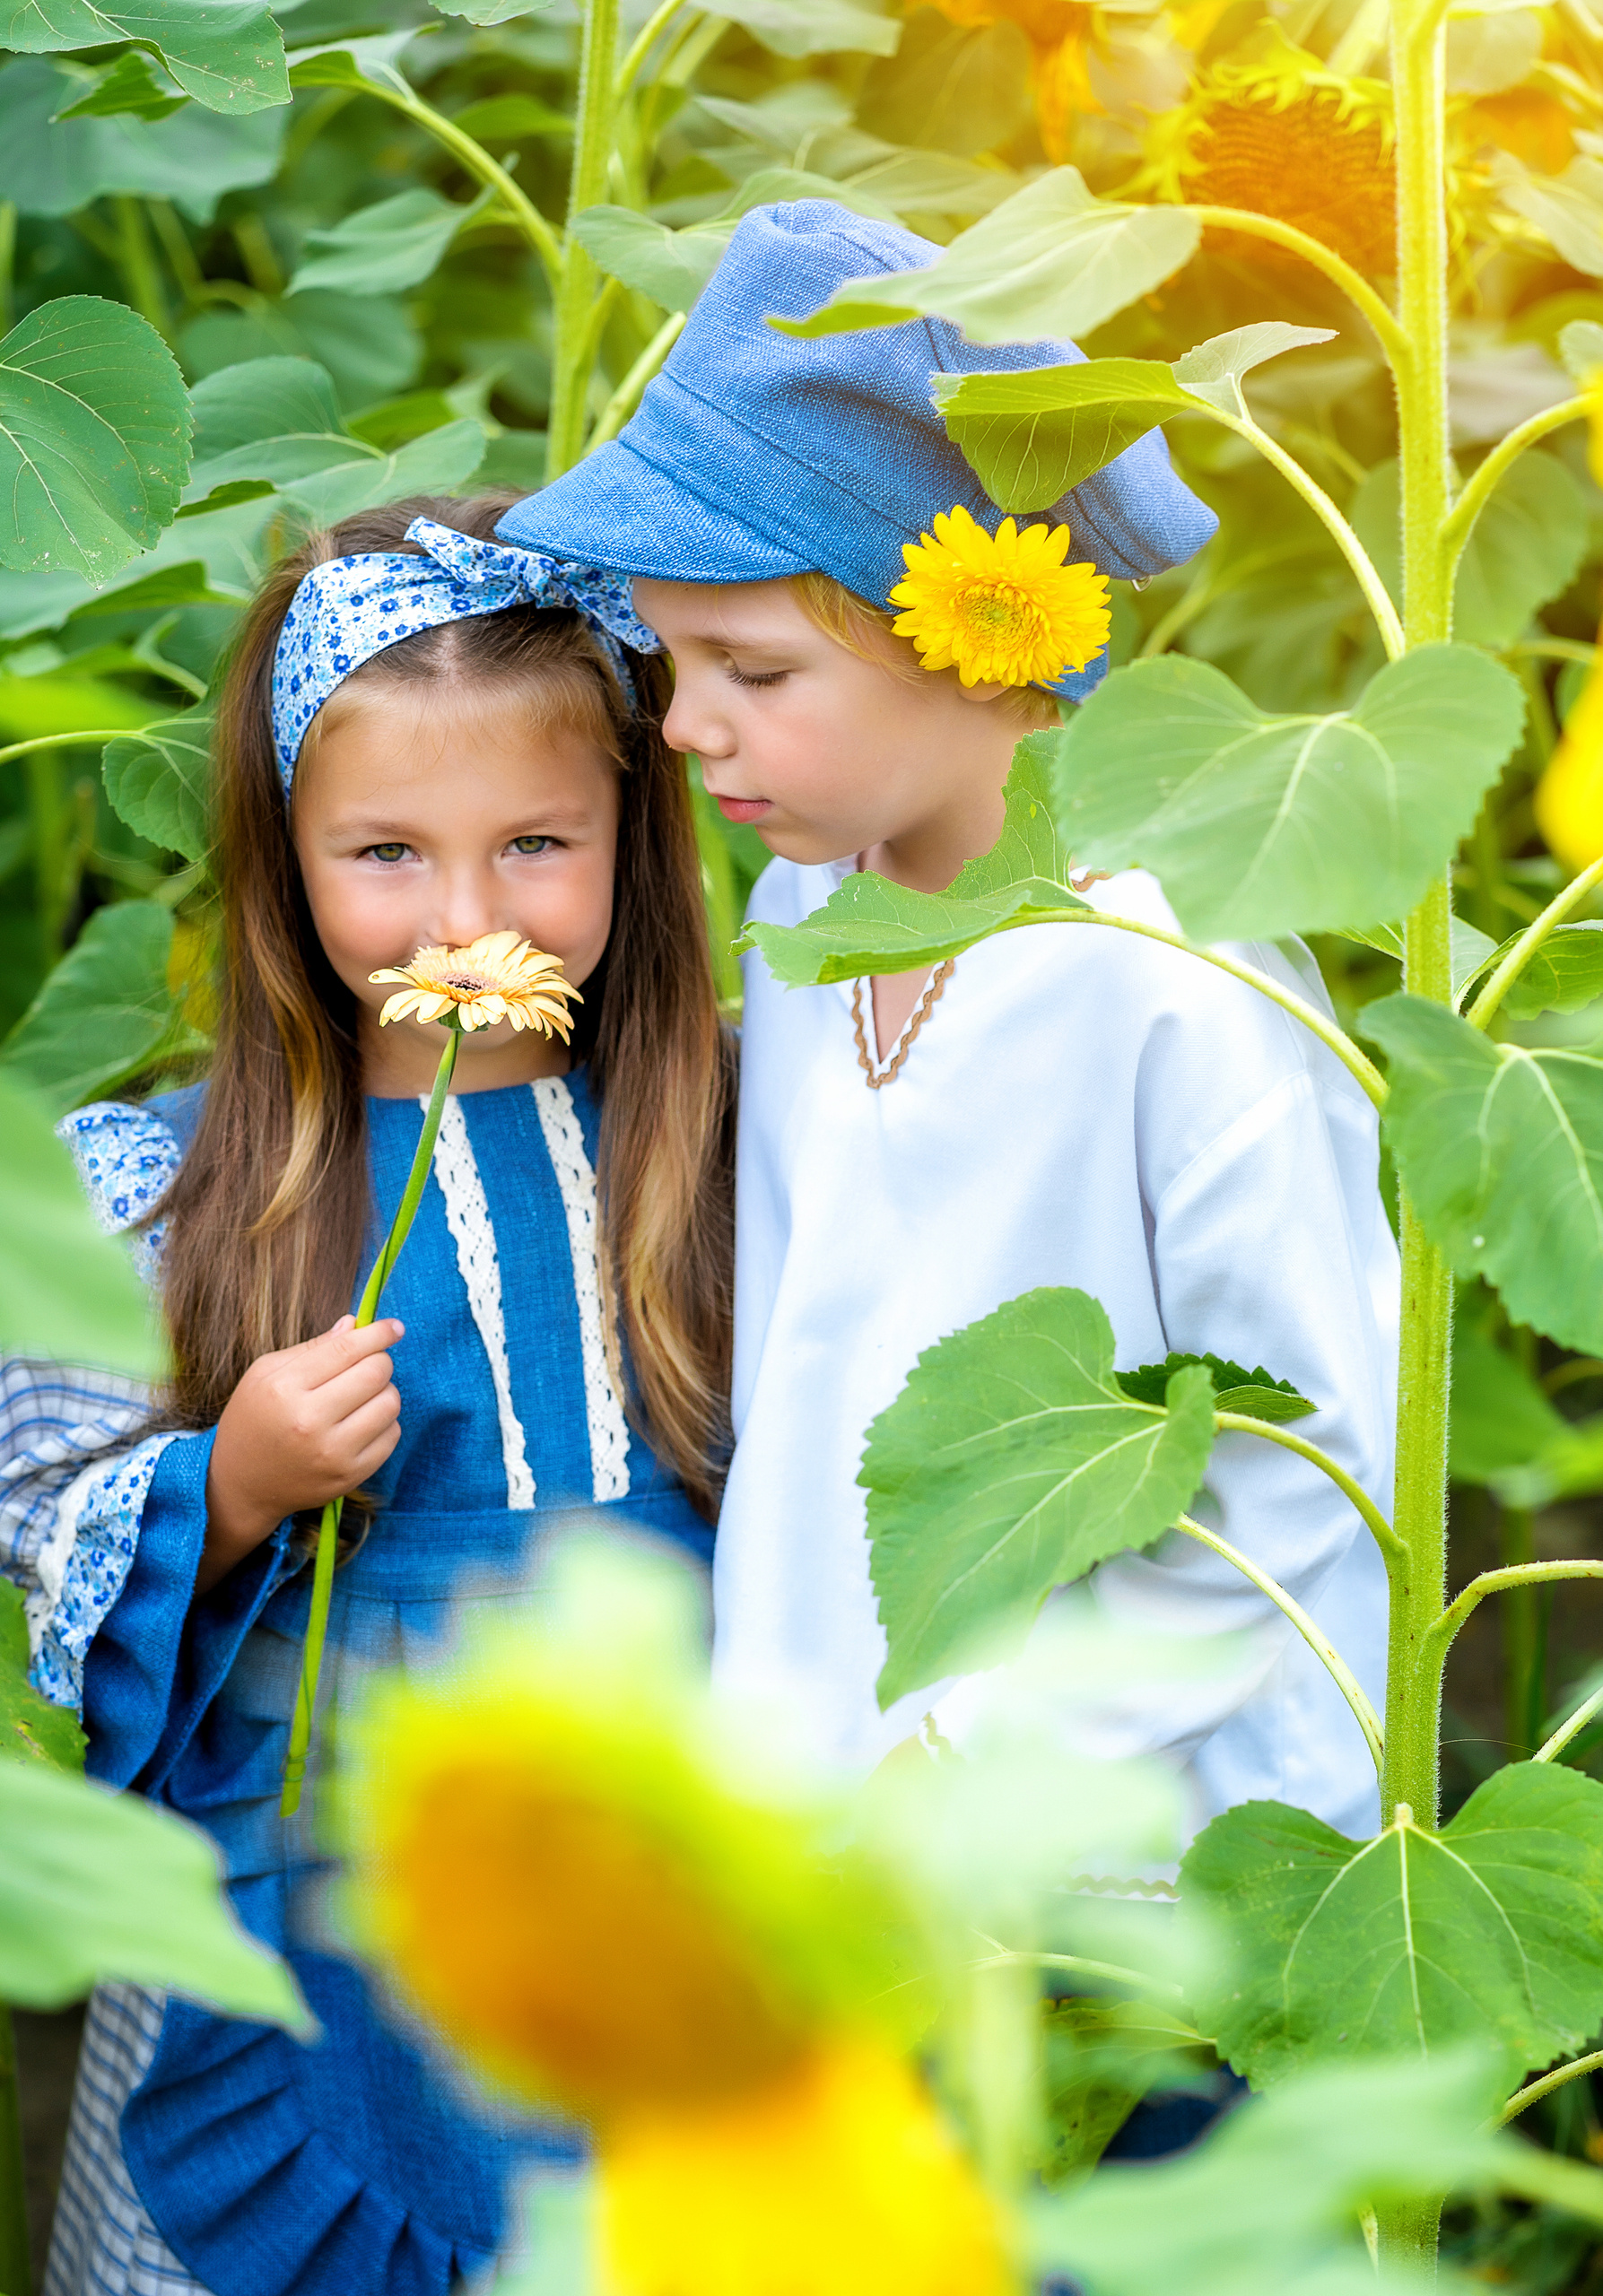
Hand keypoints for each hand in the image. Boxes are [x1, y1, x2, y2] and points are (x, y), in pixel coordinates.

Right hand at [200, 1316, 403, 1591]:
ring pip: (390, 1403)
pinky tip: (361, 1423)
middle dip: (380, 1361)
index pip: (346, 1349)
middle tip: (368, 1364)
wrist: (241, 1484)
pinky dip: (384, 1423)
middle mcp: (309, 1422)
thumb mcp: (265, 1374)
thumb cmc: (253, 1420)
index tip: (394, 1326)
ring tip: (362, 1396)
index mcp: (284, 1389)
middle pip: (376, 1373)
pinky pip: (392, 1435)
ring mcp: (332, 1453)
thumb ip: (312, 1348)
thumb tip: (354, 1324)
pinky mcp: (350, 1476)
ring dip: (384, 1392)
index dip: (378, 1333)